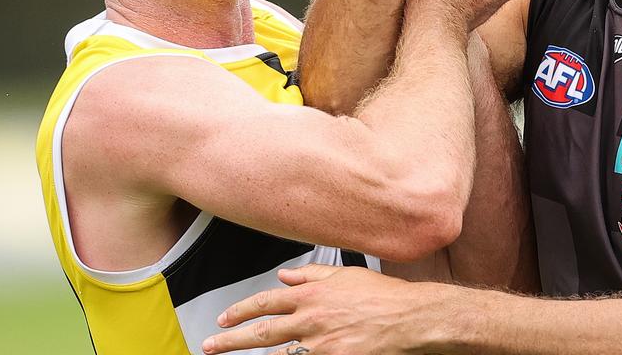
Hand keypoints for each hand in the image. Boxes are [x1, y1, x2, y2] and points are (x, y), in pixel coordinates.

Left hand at [203, 265, 438, 354]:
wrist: (410, 318)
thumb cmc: (384, 296)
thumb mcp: (345, 275)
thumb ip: (311, 274)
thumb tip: (285, 275)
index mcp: (312, 294)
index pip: (265, 302)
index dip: (240, 311)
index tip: (225, 319)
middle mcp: (311, 319)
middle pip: (262, 332)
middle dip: (231, 340)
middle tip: (211, 345)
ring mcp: (320, 344)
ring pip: (279, 353)